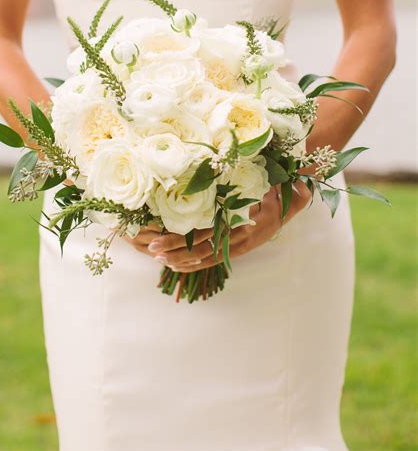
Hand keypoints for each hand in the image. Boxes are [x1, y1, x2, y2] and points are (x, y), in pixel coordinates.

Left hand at [135, 181, 310, 272]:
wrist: (297, 193)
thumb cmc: (287, 185)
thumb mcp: (287, 187)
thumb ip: (283, 188)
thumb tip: (293, 187)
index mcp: (249, 225)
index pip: (211, 236)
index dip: (187, 240)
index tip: (164, 238)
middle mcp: (242, 238)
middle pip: (204, 248)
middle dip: (177, 249)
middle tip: (153, 249)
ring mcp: (240, 244)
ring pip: (207, 255)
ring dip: (182, 257)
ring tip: (157, 256)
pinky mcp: (239, 245)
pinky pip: (215, 258)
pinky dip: (196, 263)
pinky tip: (177, 265)